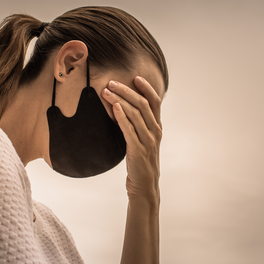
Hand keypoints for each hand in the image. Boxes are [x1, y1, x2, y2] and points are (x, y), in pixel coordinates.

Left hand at [101, 76, 162, 205]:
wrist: (144, 185)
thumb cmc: (141, 162)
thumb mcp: (143, 140)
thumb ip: (138, 125)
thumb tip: (124, 108)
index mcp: (157, 127)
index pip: (155, 102)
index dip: (147, 88)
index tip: (136, 77)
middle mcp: (155, 132)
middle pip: (143, 104)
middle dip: (126, 91)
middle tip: (112, 82)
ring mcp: (147, 141)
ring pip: (135, 114)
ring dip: (119, 100)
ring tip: (106, 91)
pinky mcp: (138, 150)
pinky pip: (129, 129)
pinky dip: (122, 116)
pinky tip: (114, 107)